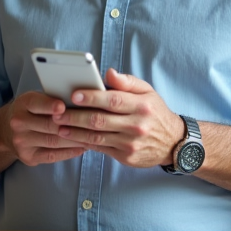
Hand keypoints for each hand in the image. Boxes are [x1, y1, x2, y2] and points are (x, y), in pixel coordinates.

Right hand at [1, 90, 87, 166]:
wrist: (6, 130)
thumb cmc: (30, 110)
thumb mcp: (36, 99)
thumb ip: (53, 98)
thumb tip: (80, 99)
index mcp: (22, 104)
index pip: (36, 104)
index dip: (50, 106)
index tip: (63, 107)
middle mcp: (18, 123)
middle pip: (49, 125)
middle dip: (72, 124)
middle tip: (93, 124)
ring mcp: (22, 142)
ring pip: (54, 141)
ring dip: (76, 140)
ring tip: (93, 136)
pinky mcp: (28, 157)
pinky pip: (53, 155)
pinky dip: (70, 152)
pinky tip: (82, 148)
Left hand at [54, 69, 184, 168]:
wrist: (173, 143)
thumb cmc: (154, 112)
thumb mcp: (147, 92)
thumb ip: (126, 82)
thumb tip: (107, 73)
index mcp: (141, 106)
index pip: (113, 100)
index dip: (92, 97)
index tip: (73, 95)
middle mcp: (137, 125)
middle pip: (100, 120)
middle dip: (75, 116)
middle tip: (57, 113)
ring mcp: (131, 143)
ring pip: (97, 137)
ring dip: (75, 132)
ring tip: (59, 126)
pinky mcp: (126, 157)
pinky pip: (100, 148)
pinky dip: (84, 143)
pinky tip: (72, 137)